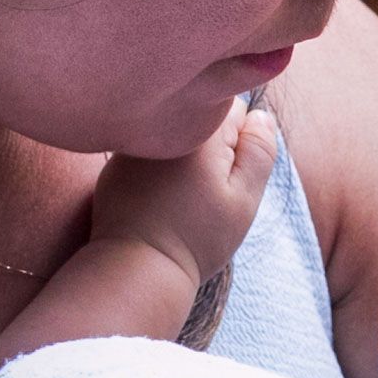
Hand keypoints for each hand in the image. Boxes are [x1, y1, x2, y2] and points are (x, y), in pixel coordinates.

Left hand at [88, 100, 278, 286]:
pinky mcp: (116, 164)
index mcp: (200, 130)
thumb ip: (260, 151)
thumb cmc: (197, 236)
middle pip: (204, 120)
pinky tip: (158, 202)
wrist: (137, 267)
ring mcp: (136, 144)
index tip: (228, 175)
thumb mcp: (244, 198)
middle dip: (212, 147)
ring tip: (181, 198)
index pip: (236, 110)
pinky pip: (150, 154)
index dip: (241, 142)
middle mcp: (164, 127)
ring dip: (184, 156)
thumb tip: (261, 116)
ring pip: (177, 137)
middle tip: (206, 189)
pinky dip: (158, 170)